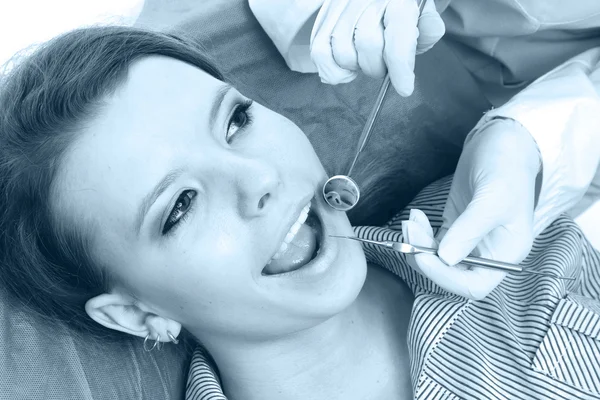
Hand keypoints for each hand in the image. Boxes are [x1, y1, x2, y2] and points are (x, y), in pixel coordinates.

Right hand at [310, 0, 444, 95]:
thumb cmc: (399, 7)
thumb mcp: (420, 13)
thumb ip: (427, 27)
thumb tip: (426, 36)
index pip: (397, 33)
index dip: (400, 66)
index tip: (404, 88)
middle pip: (368, 44)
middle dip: (377, 66)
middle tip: (382, 68)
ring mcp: (339, 5)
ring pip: (342, 51)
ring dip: (355, 67)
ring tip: (363, 61)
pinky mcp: (321, 18)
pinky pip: (319, 53)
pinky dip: (332, 70)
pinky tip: (344, 68)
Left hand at [403, 119, 540, 299]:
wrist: (503, 141)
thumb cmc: (506, 167)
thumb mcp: (492, 198)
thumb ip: (470, 229)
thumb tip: (446, 258)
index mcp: (507, 253)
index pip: (474, 285)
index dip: (445, 277)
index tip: (422, 256)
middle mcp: (489, 252)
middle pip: (452, 275)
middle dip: (426, 259)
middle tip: (410, 233)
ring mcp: (471, 240)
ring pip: (439, 259)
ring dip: (419, 246)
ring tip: (410, 222)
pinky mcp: (456, 227)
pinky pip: (434, 243)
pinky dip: (420, 235)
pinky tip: (415, 218)